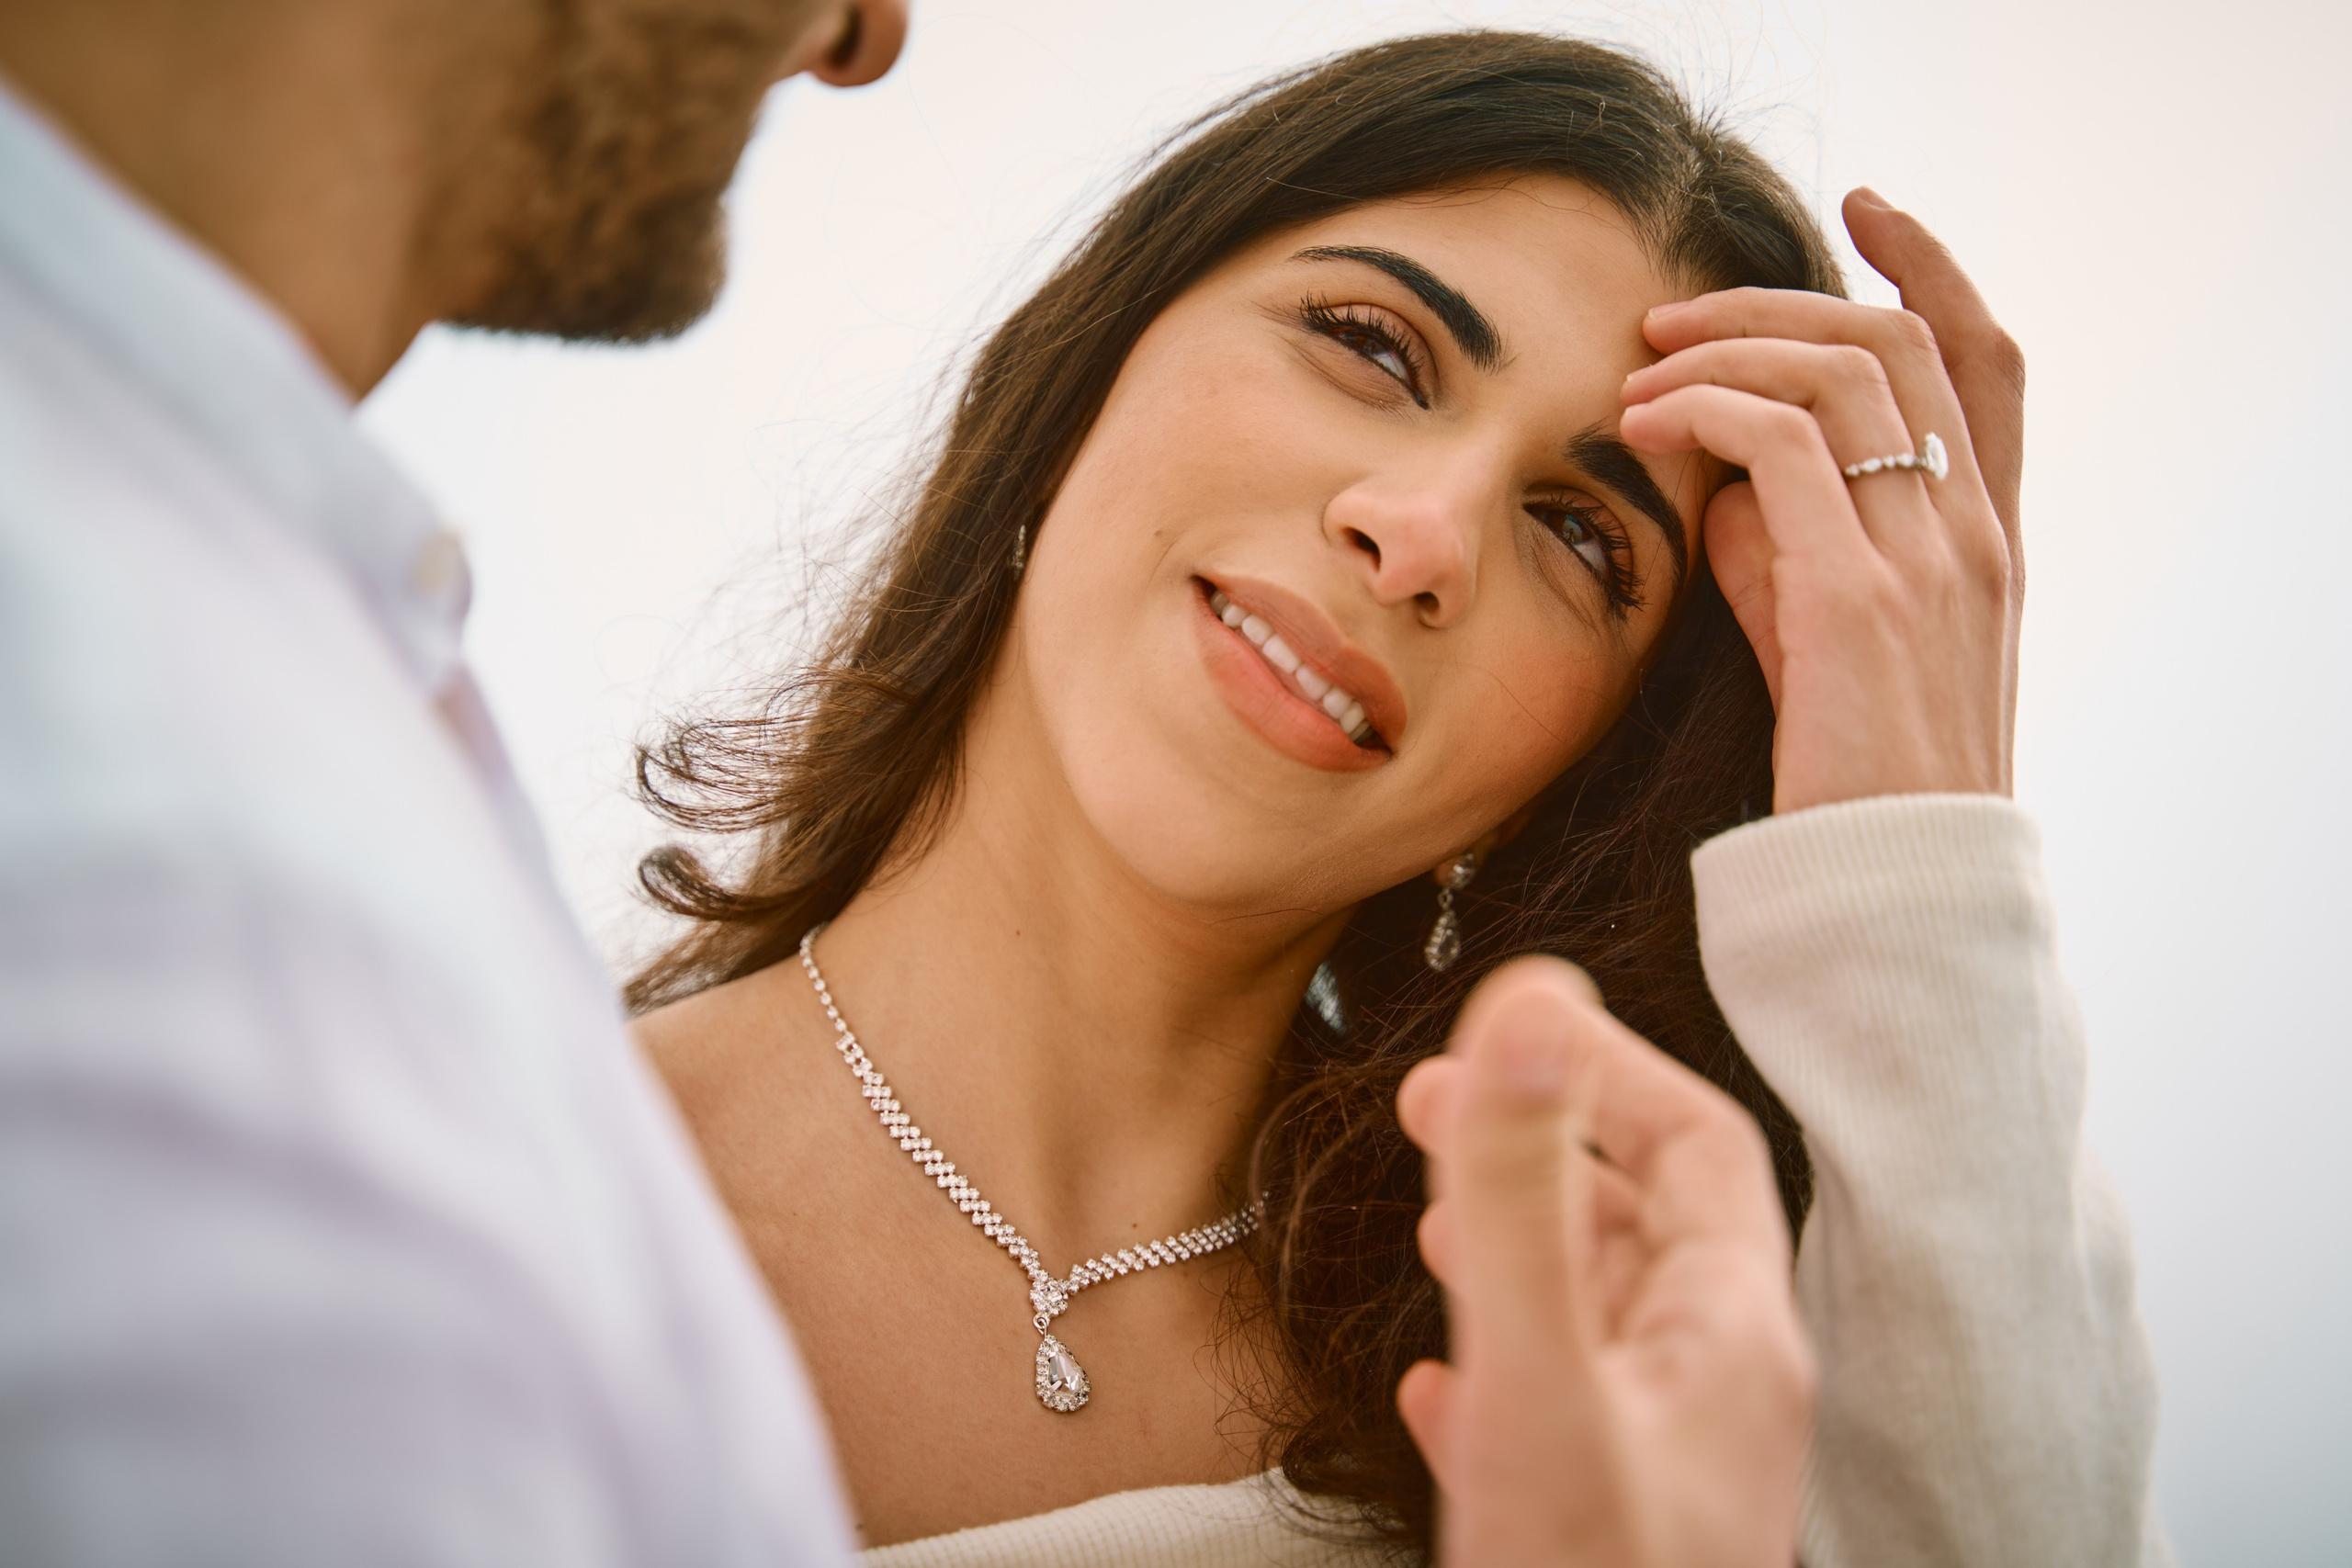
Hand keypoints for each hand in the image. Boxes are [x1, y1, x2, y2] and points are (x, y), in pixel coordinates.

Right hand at [1395, 959, 1812, 1567]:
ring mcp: (1667, 1473)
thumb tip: (1529, 1011)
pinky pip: (1566, 1421)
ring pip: (1605, 1324)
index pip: (1696, 1149)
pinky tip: (1441, 1388)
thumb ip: (1527, 1198)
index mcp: (1732, 1338)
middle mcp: (1717, 1396)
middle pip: (1646, 1228)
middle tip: (1431, 1106)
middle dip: (1542, 1150)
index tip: (1506, 1034)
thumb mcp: (1541, 1379)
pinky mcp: (1608, 1539)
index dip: (1605, 1074)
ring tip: (1436, 1219)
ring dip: (1525, 1252)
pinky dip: (1503, 1371)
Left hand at [1619, 189, 2025, 812]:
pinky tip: (1648, 423)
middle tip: (1673, 312)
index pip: (1987, 361)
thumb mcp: (1823, 643)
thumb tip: (1717, 476)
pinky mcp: (1856, 599)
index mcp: (1987, 537)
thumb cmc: (1848, 780)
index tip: (1862, 214)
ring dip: (1727, 346)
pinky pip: (1783, 445)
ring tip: (1641, 369)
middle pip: (1902, 340)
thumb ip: (1786, 549)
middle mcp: (1975, 532)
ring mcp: (1928, 561)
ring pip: (1843, 371)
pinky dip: (1708, 407)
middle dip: (1781, 300)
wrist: (1890, 893)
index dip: (1933, 270)